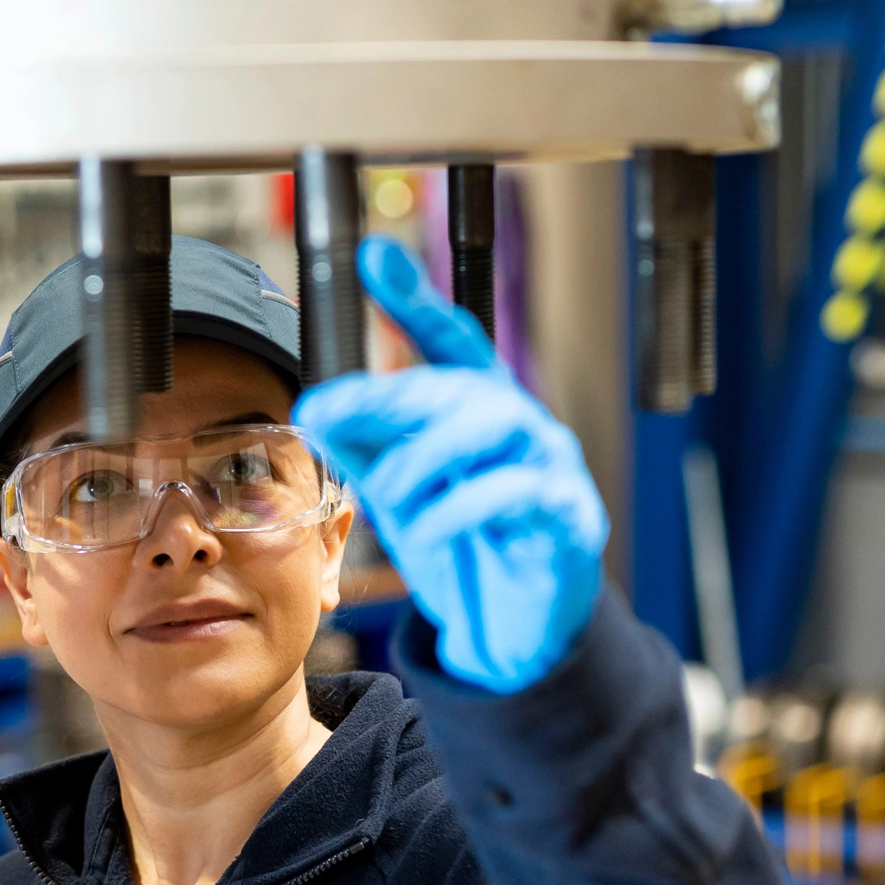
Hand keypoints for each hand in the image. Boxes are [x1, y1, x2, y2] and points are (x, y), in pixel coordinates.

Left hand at [292, 236, 609, 693]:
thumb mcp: (400, 492)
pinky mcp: (568, 516)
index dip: (414, 298)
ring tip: (388, 499)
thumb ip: (364, 448)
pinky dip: (464, 507)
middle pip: (459, 383)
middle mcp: (521, 421)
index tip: (374, 256)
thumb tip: (315, 406)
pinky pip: (520, 491)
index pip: (449, 340)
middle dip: (387, 398)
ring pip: (492, 425)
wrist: (512, 628)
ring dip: (423, 458)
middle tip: (326, 419)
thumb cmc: (462, 545)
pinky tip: (430, 531)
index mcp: (479, 406)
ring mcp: (552, 464)